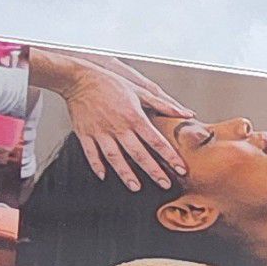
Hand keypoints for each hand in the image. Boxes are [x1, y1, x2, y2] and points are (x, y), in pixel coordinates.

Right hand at [32, 50, 189, 189]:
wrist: (79, 78)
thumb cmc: (110, 83)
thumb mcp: (139, 90)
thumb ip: (163, 105)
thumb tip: (187, 113)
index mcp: (134, 117)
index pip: (156, 141)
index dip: (170, 156)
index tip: (180, 169)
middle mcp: (118, 127)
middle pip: (138, 153)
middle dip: (153, 171)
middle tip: (165, 185)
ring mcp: (100, 132)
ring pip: (115, 157)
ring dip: (125, 173)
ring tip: (136, 187)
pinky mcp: (85, 133)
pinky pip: (91, 153)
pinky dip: (96, 165)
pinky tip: (104, 176)